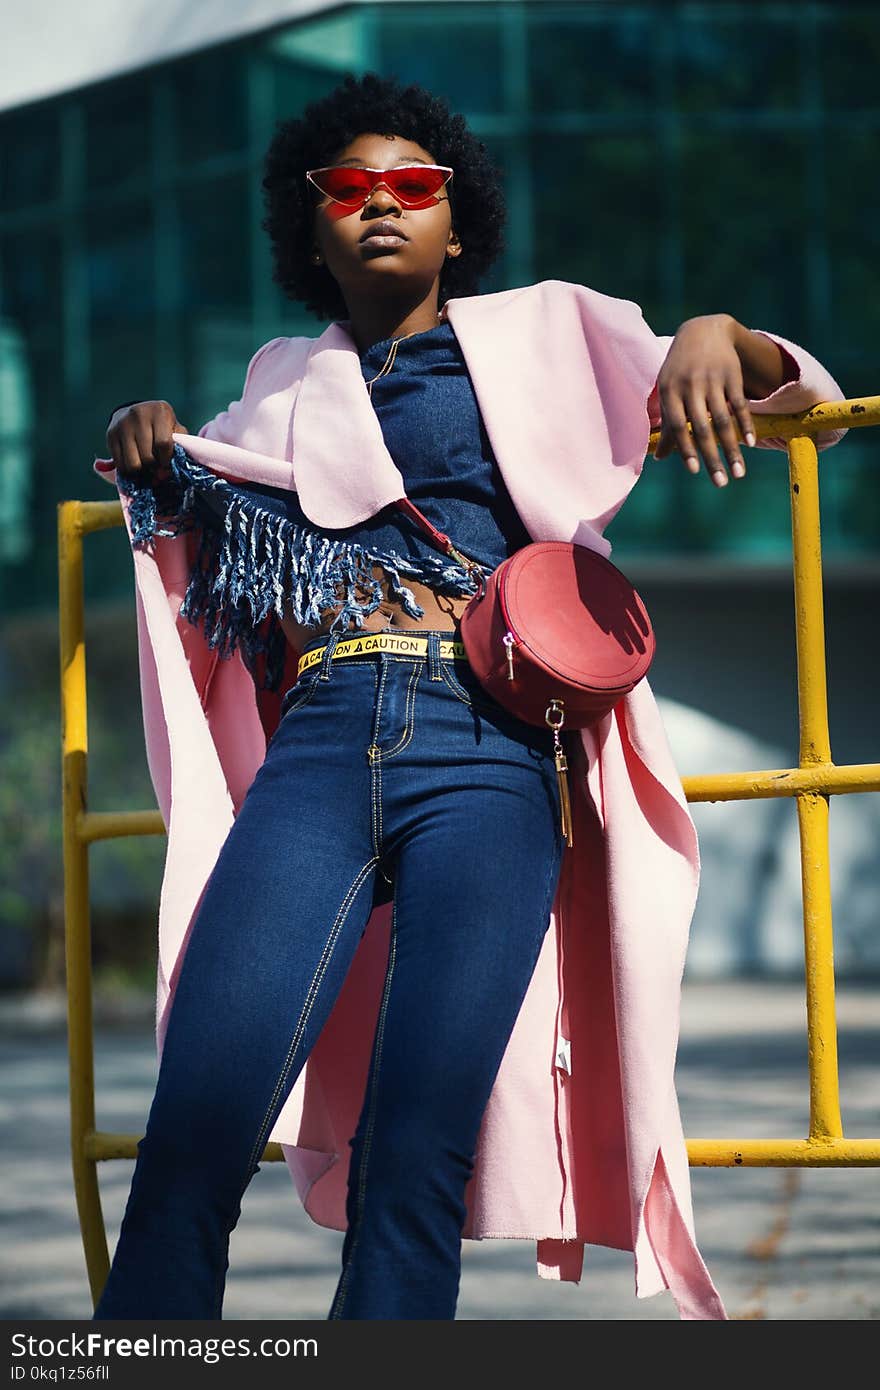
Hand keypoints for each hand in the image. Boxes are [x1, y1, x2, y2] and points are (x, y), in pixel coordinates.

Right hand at [106, 401, 188, 482]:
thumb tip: (163, 473)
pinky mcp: (110, 434)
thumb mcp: (174, 430)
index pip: (163, 443)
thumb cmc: (161, 426)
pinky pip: (119, 464)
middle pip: (147, 456)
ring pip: (132, 464)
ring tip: (144, 465)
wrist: (136, 413)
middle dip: (153, 467)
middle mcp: (139, 414)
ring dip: (140, 471)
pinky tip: (133, 462)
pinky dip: (128, 469)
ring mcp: (123, 424)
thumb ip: (178, 448)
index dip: (166, 459)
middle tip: (154, 465)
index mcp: (160, 411)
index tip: (166, 463)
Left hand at [652, 314, 755, 487]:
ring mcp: (712, 380)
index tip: (696, 471)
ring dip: (732, 449)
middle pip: (702, 429)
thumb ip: (668, 424)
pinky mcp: (732, 375)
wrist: (703, 330)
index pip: (678, 426)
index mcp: (670, 391)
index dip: (686, 449)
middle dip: (712, 458)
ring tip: (739, 473)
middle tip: (720, 484)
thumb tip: (660, 459)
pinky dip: (746, 425)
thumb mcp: (668, 390)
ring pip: (723, 421)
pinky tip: (751, 444)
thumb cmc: (680, 368)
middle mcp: (690, 386)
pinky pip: (740, 405)